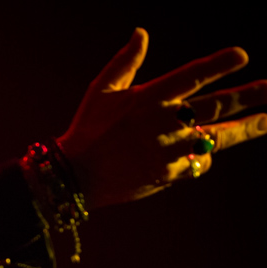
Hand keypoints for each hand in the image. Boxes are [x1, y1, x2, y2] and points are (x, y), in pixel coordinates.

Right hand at [57, 28, 266, 208]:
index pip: (192, 75)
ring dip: (247, 128)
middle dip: (249, 96)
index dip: (219, 64)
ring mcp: (169, 150)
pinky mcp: (169, 173)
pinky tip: (202, 152)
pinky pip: (197, 163)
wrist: (75, 177)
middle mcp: (164, 122)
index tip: (242, 56)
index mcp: (149, 97)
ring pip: (218, 137)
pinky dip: (201, 157)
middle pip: (217, 106)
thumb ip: (126, 61)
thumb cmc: (87, 129)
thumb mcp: (101, 90)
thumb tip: (141, 32)